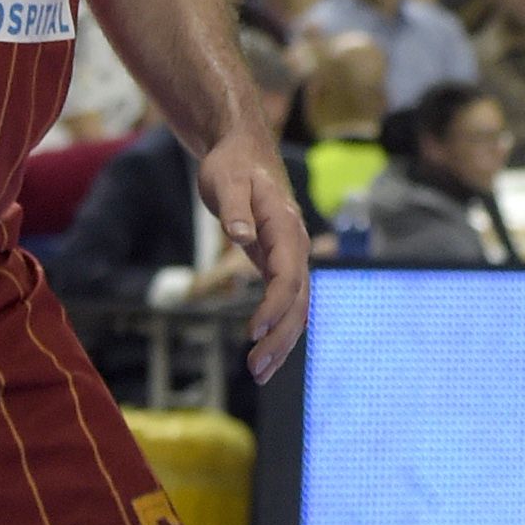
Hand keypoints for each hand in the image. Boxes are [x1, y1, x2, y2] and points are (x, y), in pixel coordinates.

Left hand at [200, 131, 310, 380]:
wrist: (243, 152)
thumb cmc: (233, 165)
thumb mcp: (226, 180)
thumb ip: (234, 208)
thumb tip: (242, 237)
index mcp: (285, 226)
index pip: (288, 274)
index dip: (273, 306)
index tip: (251, 332)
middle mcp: (294, 244)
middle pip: (299, 299)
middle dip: (280, 337)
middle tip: (255, 370)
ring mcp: (290, 255)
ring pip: (297, 306)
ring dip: (282, 340)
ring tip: (259, 373)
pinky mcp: (279, 262)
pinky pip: (287, 300)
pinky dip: (279, 327)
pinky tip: (265, 350)